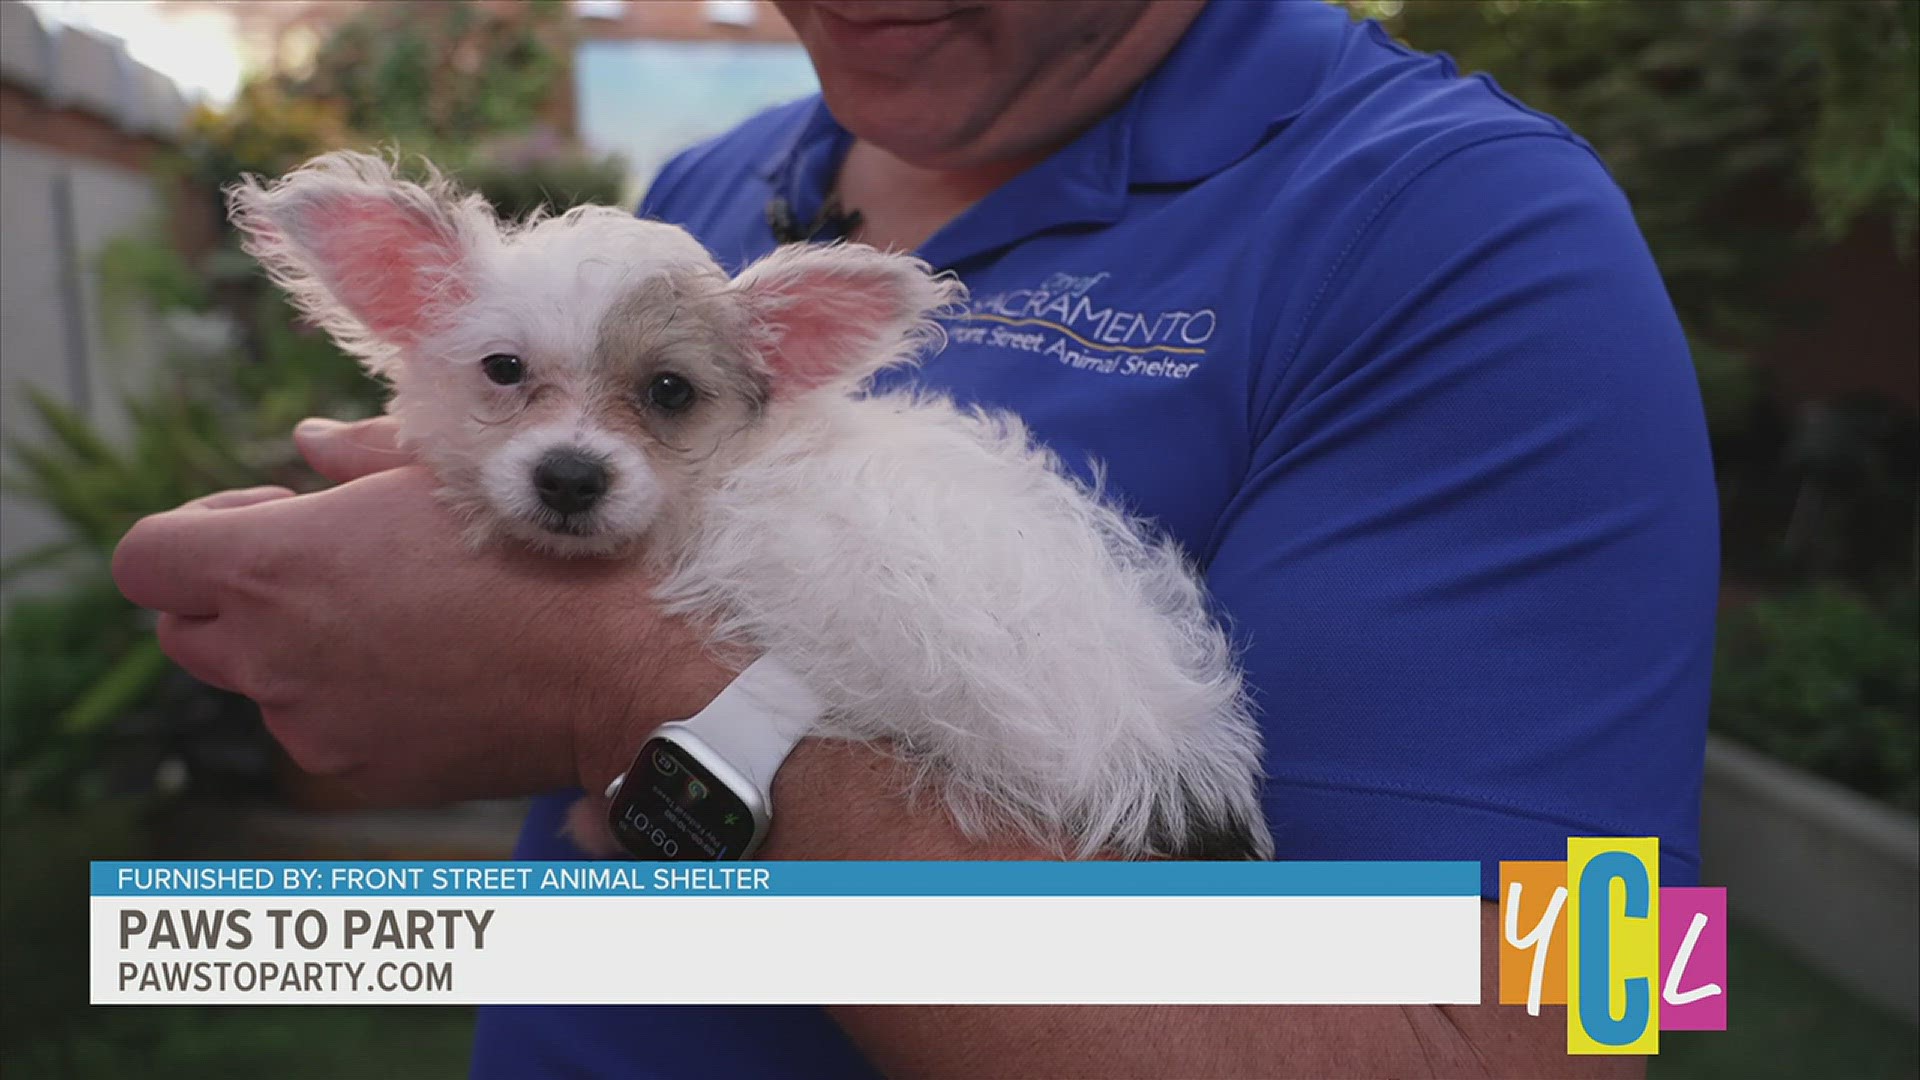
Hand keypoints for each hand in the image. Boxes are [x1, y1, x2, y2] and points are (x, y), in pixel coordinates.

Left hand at [111, 417, 736, 805]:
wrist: (622, 667)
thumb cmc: (542, 548)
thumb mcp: (451, 472)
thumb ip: (355, 454)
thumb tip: (307, 443)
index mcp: (275, 565)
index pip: (145, 561)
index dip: (195, 536)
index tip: (267, 522)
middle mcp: (272, 654)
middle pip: (184, 631)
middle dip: (237, 597)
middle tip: (328, 571)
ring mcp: (312, 723)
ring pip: (261, 685)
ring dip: (300, 652)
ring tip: (404, 623)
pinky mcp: (359, 774)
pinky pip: (323, 732)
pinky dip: (354, 704)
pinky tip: (434, 671)